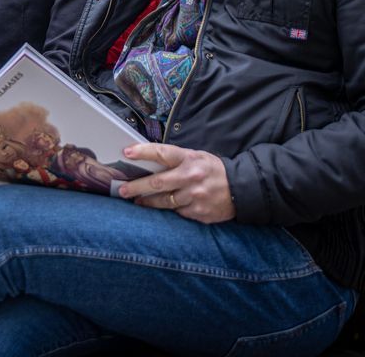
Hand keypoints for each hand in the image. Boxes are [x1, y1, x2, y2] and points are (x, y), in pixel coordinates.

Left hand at [117, 143, 235, 223]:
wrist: (242, 189)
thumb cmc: (214, 170)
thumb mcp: (197, 157)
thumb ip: (176, 160)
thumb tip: (150, 162)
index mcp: (190, 159)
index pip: (162, 153)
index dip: (143, 152)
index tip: (127, 152)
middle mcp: (191, 177)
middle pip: (157, 183)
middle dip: (136, 187)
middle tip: (122, 190)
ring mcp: (194, 197)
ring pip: (163, 201)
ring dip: (147, 202)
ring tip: (137, 201)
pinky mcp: (198, 213)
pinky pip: (177, 212)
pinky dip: (169, 209)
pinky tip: (162, 208)